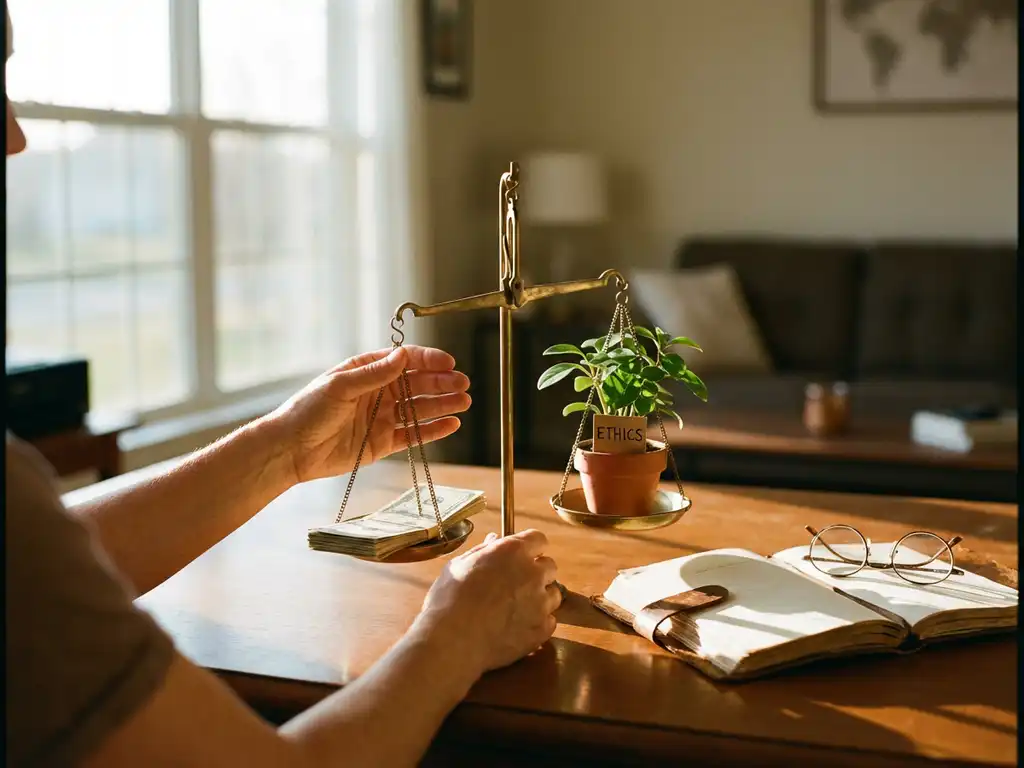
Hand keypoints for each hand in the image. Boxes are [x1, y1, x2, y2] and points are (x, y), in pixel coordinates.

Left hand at [271, 346, 470, 483]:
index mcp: (366, 371)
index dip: (428, 361)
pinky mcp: (383, 443)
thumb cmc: (308, 411)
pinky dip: (433, 430)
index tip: (448, 363)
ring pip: (419, 409)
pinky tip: (452, 424)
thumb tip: (402, 356)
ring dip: (443, 404)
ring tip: (464, 402)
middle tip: (463, 384)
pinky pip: (413, 435)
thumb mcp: (340, 386)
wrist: (291, 449)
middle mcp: (378, 392)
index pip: (404, 362)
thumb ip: (374, 374)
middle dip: (441, 383)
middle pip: (417, 385)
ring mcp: (382, 418)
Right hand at [416, 529, 561, 676]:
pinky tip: (518, 627)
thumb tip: (495, 539)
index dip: (531, 548)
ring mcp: (541, 603)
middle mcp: (533, 573)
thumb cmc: (449, 598)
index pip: (539, 539)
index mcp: (513, 551)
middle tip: (517, 584)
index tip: (522, 556)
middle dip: (537, 572)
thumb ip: (483, 550)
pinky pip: (550, 621)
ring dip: (540, 597)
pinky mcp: (542, 629)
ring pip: (553, 594)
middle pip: (550, 566)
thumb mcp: (459, 565)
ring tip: (517, 608)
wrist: (453, 641)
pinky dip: (538, 622)